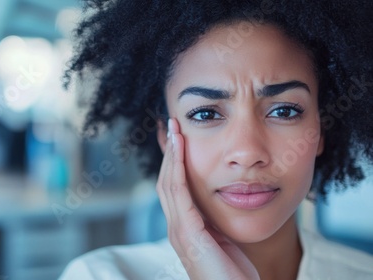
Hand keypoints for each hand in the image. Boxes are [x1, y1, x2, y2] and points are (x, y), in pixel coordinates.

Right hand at [156, 118, 259, 279]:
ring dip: (171, 153)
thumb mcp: (223, 243)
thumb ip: (214, 226)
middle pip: (166, 181)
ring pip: (168, 183)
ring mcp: (179, 232)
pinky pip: (179, 193)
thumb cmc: (234, 276)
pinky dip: (177, 167)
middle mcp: (176, 229)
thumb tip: (217, 207)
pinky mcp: (187, 234)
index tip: (178, 139)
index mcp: (184, 229)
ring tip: (174, 129)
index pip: (173, 189)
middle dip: (169, 152)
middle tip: (172, 125)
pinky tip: (180, 148)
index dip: (173, 163)